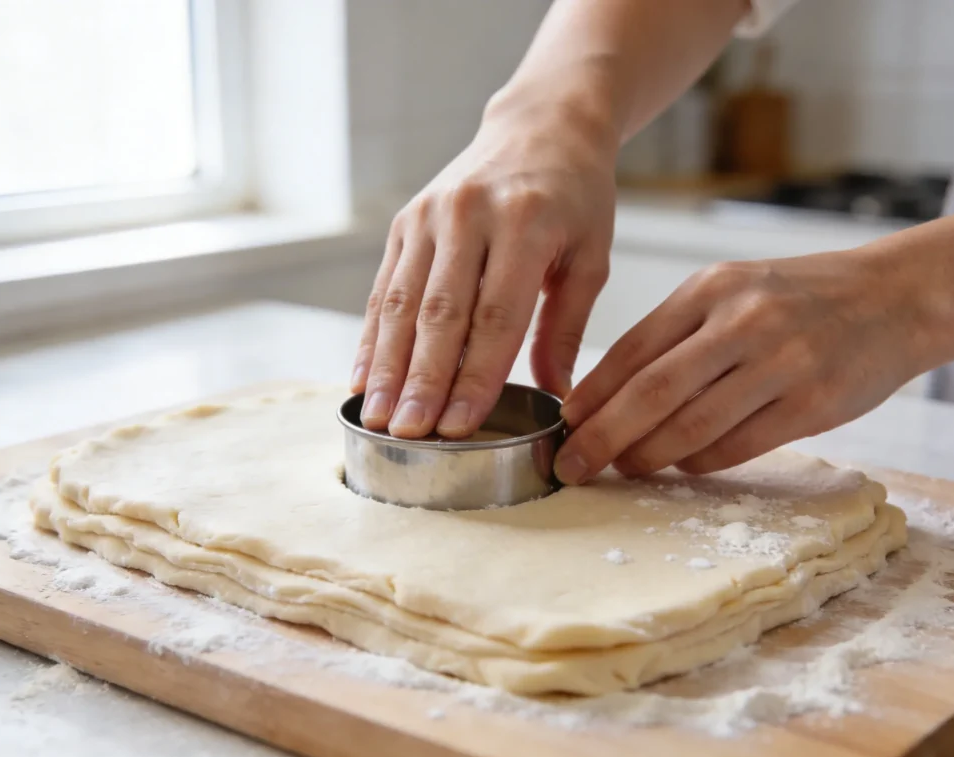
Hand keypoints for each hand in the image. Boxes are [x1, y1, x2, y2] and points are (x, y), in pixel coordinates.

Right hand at [350, 89, 616, 438]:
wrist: (540, 126)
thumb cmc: (575, 197)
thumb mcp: (591, 256)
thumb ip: (566, 327)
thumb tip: (554, 397)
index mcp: (525, 223)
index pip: (495, 315)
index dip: (474, 376)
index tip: (458, 426)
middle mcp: (468, 215)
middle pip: (439, 313)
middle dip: (421, 380)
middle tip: (407, 433)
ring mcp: (429, 216)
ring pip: (401, 304)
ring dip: (386, 366)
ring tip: (376, 418)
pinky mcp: (405, 222)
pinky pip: (384, 288)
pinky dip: (372, 337)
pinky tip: (362, 377)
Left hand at [554, 249, 933, 482]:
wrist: (892, 296)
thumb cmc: (795, 298)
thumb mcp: (729, 291)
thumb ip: (674, 335)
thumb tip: (608, 395)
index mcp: (710, 289)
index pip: (631, 351)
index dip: (590, 396)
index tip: (561, 427)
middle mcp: (741, 322)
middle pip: (651, 393)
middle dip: (602, 437)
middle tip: (572, 465)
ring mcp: (780, 363)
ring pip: (692, 426)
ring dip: (648, 456)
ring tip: (624, 468)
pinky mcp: (812, 403)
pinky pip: (738, 446)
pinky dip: (700, 462)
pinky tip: (683, 464)